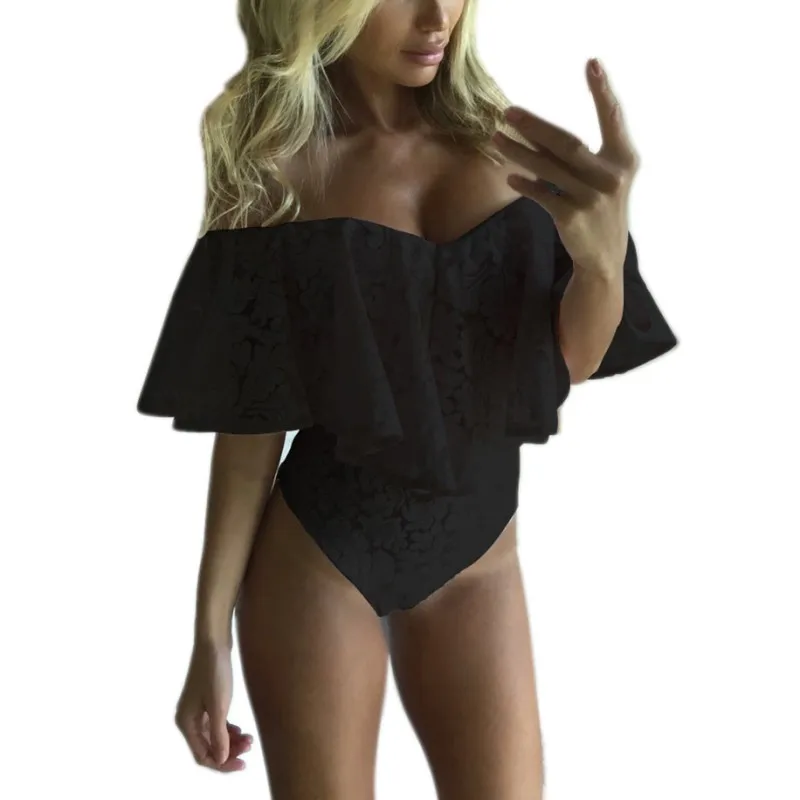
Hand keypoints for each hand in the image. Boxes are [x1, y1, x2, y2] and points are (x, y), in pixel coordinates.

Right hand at [174, 641, 253, 771]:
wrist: (214, 641)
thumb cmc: (215, 671)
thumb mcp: (219, 704)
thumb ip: (218, 734)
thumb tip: (221, 760)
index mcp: (186, 722)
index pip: (203, 755)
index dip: (222, 764)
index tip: (243, 763)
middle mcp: (188, 719)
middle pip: (208, 747)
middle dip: (229, 751)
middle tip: (250, 747)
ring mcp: (196, 710)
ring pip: (213, 737)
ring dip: (230, 741)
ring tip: (249, 739)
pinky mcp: (206, 702)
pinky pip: (216, 725)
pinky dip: (228, 730)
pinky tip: (241, 731)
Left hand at [492, 58, 639, 276]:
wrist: (603, 257)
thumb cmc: (600, 209)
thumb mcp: (604, 179)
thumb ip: (583, 156)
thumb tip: (536, 131)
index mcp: (624, 160)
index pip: (612, 118)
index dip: (602, 91)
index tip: (592, 63)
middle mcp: (610, 177)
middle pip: (566, 143)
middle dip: (534, 126)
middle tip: (507, 112)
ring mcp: (592, 199)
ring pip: (548, 168)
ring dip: (519, 152)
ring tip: (496, 139)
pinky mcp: (572, 218)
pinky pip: (542, 195)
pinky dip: (525, 184)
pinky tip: (510, 175)